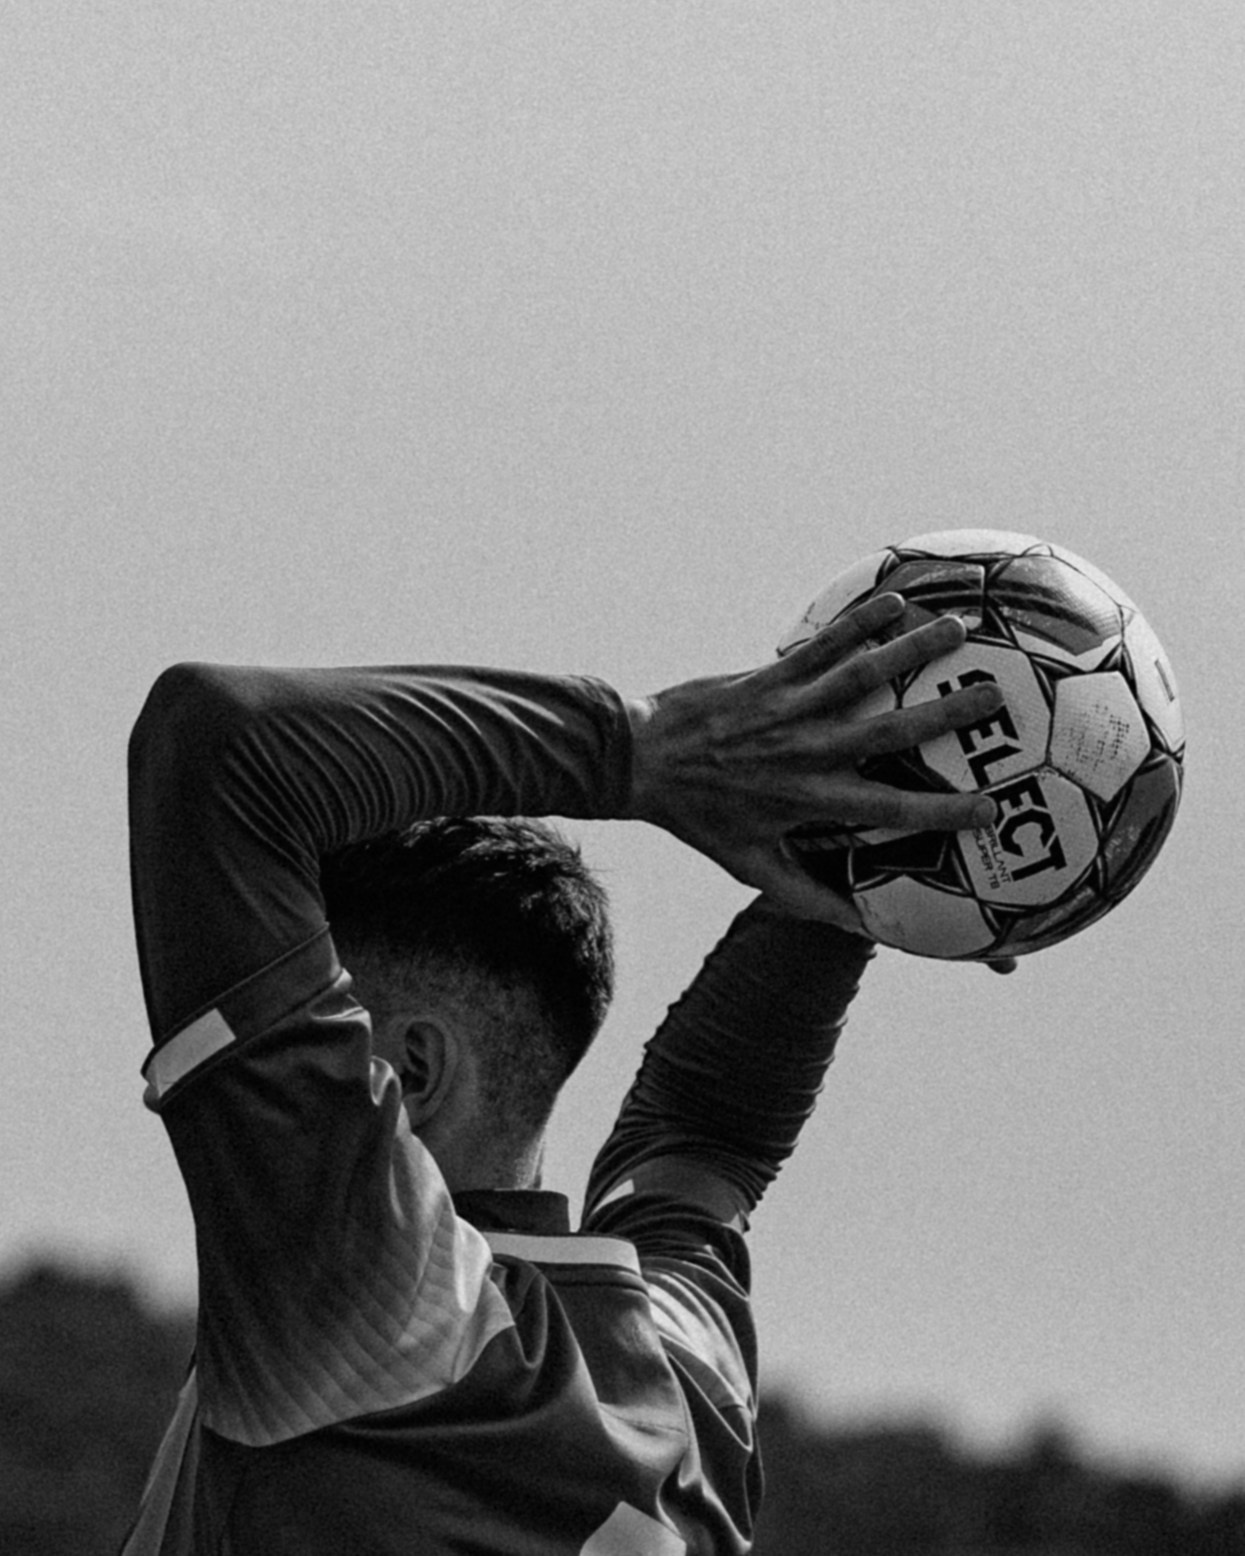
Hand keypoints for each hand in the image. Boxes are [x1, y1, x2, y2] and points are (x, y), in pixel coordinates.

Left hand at [625, 594, 1004, 928]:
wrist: (639, 761)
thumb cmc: (699, 820)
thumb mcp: (751, 866)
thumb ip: (808, 897)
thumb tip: (863, 930)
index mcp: (811, 801)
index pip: (890, 811)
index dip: (942, 811)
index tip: (992, 809)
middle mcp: (808, 753)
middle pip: (891, 731)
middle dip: (947, 715)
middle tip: (997, 698)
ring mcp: (789, 709)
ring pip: (862, 675)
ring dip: (914, 651)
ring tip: (962, 629)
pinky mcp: (768, 677)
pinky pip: (821, 646)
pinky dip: (858, 623)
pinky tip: (895, 601)